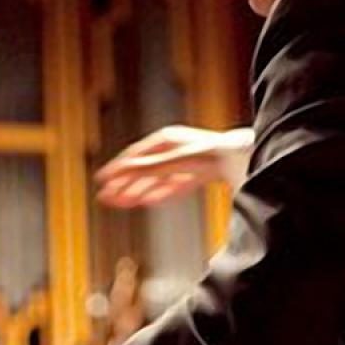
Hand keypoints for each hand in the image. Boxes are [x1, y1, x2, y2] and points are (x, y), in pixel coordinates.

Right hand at [94, 124, 251, 207]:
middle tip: (106, 198)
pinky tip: (149, 202)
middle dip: (124, 185)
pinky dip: (160, 194)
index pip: (134, 157)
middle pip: (143, 169)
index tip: (101, 181)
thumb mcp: (174, 161)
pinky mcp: (199, 174)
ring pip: (156, 179)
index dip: (117, 170)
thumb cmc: (210, 154)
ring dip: (138, 192)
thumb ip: (147, 168)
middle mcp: (174, 148)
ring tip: (123, 204)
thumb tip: (120, 171)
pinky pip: (174, 185)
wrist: (243, 158)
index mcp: (165, 140)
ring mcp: (187, 161)